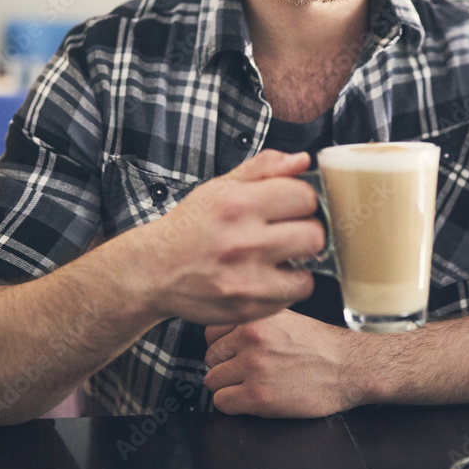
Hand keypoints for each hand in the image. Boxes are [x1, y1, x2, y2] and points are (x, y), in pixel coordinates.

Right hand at [142, 150, 324, 325]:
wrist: (154, 270)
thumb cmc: (192, 226)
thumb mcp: (221, 187)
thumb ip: (264, 168)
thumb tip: (303, 159)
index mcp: (238, 204)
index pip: (306, 197)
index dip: (303, 200)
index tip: (292, 206)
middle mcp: (243, 242)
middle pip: (314, 236)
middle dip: (306, 232)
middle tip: (289, 232)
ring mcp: (245, 280)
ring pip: (309, 274)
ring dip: (298, 265)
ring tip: (279, 257)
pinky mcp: (246, 309)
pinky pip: (291, 298)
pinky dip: (284, 288)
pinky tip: (265, 277)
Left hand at [203, 310, 368, 416]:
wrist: (348, 366)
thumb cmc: (321, 344)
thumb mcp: (285, 316)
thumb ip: (254, 320)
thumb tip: (225, 329)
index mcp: (255, 318)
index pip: (211, 331)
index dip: (222, 344)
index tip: (232, 351)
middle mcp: (250, 339)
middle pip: (209, 358)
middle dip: (225, 366)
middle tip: (246, 371)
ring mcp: (252, 368)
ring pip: (212, 382)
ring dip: (228, 387)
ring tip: (252, 385)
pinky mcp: (258, 396)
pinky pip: (222, 403)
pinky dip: (234, 404)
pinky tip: (253, 399)